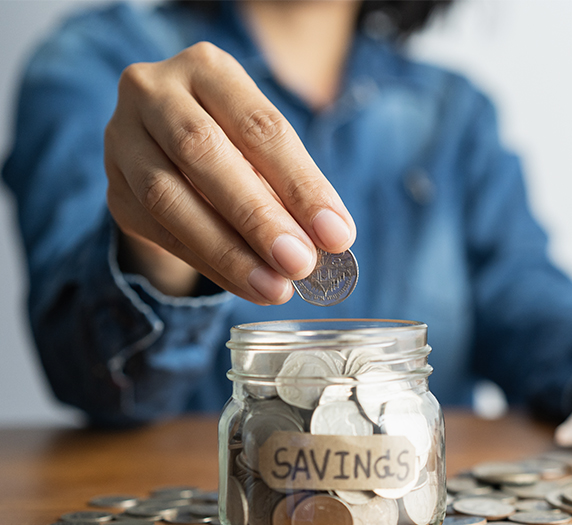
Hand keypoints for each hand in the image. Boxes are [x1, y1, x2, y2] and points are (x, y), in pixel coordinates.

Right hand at [104, 42, 354, 303]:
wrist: (170, 149)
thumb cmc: (238, 142)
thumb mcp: (268, 148)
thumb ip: (294, 185)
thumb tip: (333, 237)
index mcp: (207, 69)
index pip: (260, 127)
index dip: (301, 184)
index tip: (337, 234)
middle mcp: (154, 92)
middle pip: (204, 153)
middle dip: (258, 217)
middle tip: (301, 263)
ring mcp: (123, 139)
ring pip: (169, 197)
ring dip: (229, 251)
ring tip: (275, 287)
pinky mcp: (114, 188)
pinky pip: (159, 232)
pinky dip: (209, 264)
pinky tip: (247, 286)